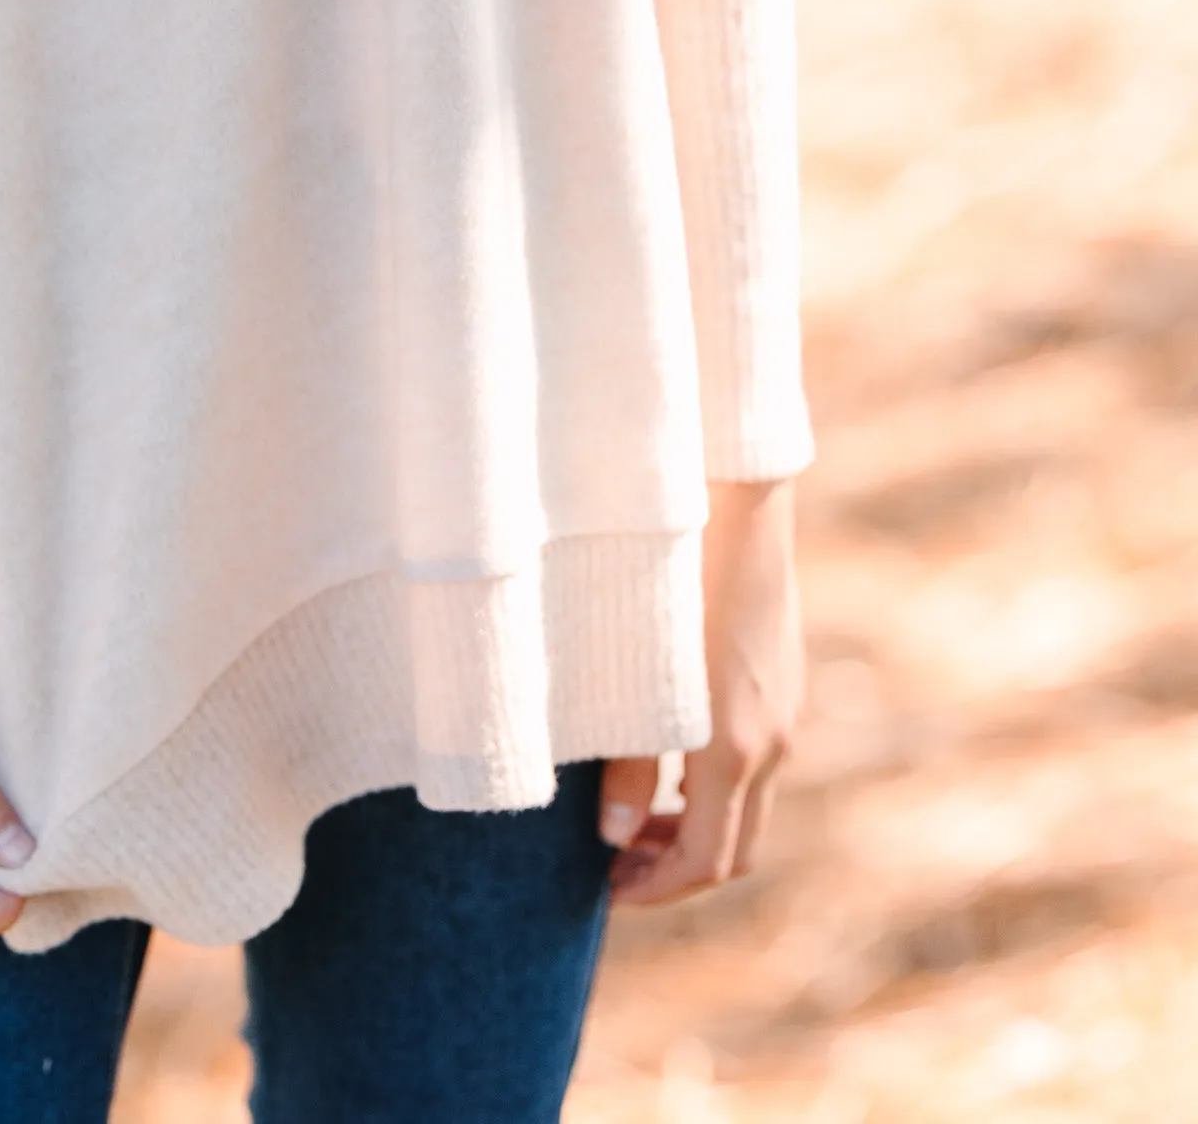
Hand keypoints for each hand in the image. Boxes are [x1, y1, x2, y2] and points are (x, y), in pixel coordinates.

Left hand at [598, 478, 800, 906]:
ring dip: (695, 829)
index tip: (605, 890)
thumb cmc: (672, 581)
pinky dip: (713, 788)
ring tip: (632, 820)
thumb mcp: (637, 677)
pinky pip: (756, 764)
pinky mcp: (783, 681)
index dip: (655, 888)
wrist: (734, 501)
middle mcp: (773, 741)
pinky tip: (667, 760)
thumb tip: (616, 836)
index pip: (707, 862)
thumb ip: (629, 763)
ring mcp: (785, 711)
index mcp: (735, 748)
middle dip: (676, 870)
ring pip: (748, 808)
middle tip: (615, 866)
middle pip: (736, 850)